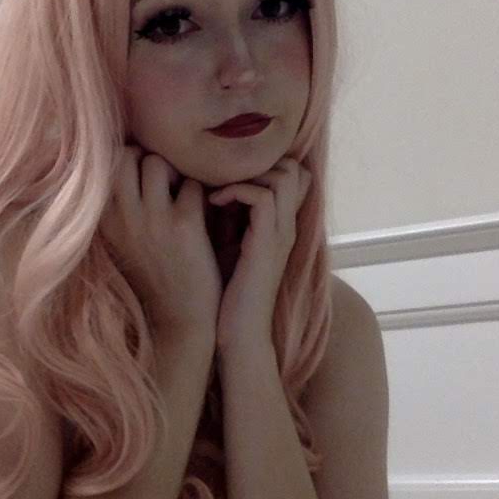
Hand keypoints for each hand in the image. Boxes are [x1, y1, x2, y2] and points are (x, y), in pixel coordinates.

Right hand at [100, 145, 222, 338]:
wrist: (180, 319)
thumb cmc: (154, 275)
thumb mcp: (123, 241)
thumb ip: (121, 205)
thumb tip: (131, 161)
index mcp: (104, 219)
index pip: (108, 165)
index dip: (131, 162)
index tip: (148, 178)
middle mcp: (122, 215)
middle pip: (129, 155)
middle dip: (150, 159)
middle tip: (168, 181)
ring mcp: (152, 219)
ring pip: (159, 162)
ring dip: (177, 171)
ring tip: (185, 194)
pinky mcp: (184, 225)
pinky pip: (193, 184)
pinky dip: (203, 192)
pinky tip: (206, 211)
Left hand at [207, 157, 311, 353]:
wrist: (237, 335)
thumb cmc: (226, 293)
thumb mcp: (228, 245)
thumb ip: (228, 217)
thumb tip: (204, 185)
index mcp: (279, 225)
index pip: (294, 176)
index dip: (263, 165)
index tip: (227, 175)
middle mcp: (286, 226)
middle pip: (294, 168)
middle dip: (256, 163)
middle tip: (222, 177)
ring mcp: (280, 235)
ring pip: (284, 176)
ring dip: (246, 174)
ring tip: (217, 190)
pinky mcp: (266, 246)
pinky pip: (263, 197)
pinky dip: (236, 191)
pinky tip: (214, 203)